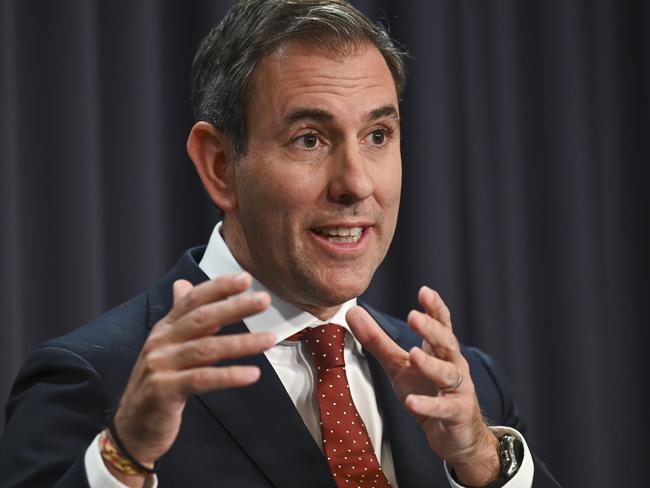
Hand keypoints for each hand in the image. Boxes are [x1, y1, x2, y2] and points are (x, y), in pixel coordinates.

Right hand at [110, 272, 273, 483]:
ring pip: (206, 348)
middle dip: (235, 307)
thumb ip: (179, 316)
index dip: (218, 287)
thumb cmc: (158, 384)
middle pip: (202, 318)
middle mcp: (161, 342)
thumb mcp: (167, 347)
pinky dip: (229, 376)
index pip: (192, 300)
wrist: (132, 428)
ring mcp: (160, 365)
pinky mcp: (164, 391)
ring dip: (241, 342)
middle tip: (264, 300)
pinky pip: (202, 379)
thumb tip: (182, 283)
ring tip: (270, 339)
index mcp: (165, 329)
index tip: (245, 278)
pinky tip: (253, 374)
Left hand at [347, 287, 499, 485]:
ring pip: (448, 373)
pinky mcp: (457, 414)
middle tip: (413, 316)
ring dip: (431, 365)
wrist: (456, 435)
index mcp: (441, 350)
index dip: (435, 307)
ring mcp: (459, 390)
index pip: (441, 323)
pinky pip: (444, 408)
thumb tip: (352, 311)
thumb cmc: (427, 392)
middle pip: (447, 343)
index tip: (424, 291)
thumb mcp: (399, 366)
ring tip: (413, 355)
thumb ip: (377, 341)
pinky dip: (428, 405)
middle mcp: (454, 365)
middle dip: (432, 329)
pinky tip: (412, 402)